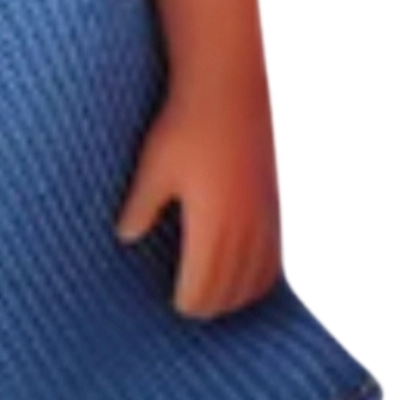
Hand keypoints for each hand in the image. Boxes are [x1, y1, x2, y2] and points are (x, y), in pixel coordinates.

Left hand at [114, 89, 283, 319]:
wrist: (228, 90)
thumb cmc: (184, 126)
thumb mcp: (153, 167)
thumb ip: (141, 206)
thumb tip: (125, 237)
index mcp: (211, 226)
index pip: (202, 288)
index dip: (188, 303)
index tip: (173, 305)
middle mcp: (243, 229)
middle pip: (229, 291)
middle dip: (209, 305)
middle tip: (189, 308)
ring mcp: (263, 218)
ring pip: (255, 280)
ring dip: (236, 296)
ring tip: (215, 299)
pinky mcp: (272, 204)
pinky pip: (273, 259)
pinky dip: (260, 278)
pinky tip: (247, 277)